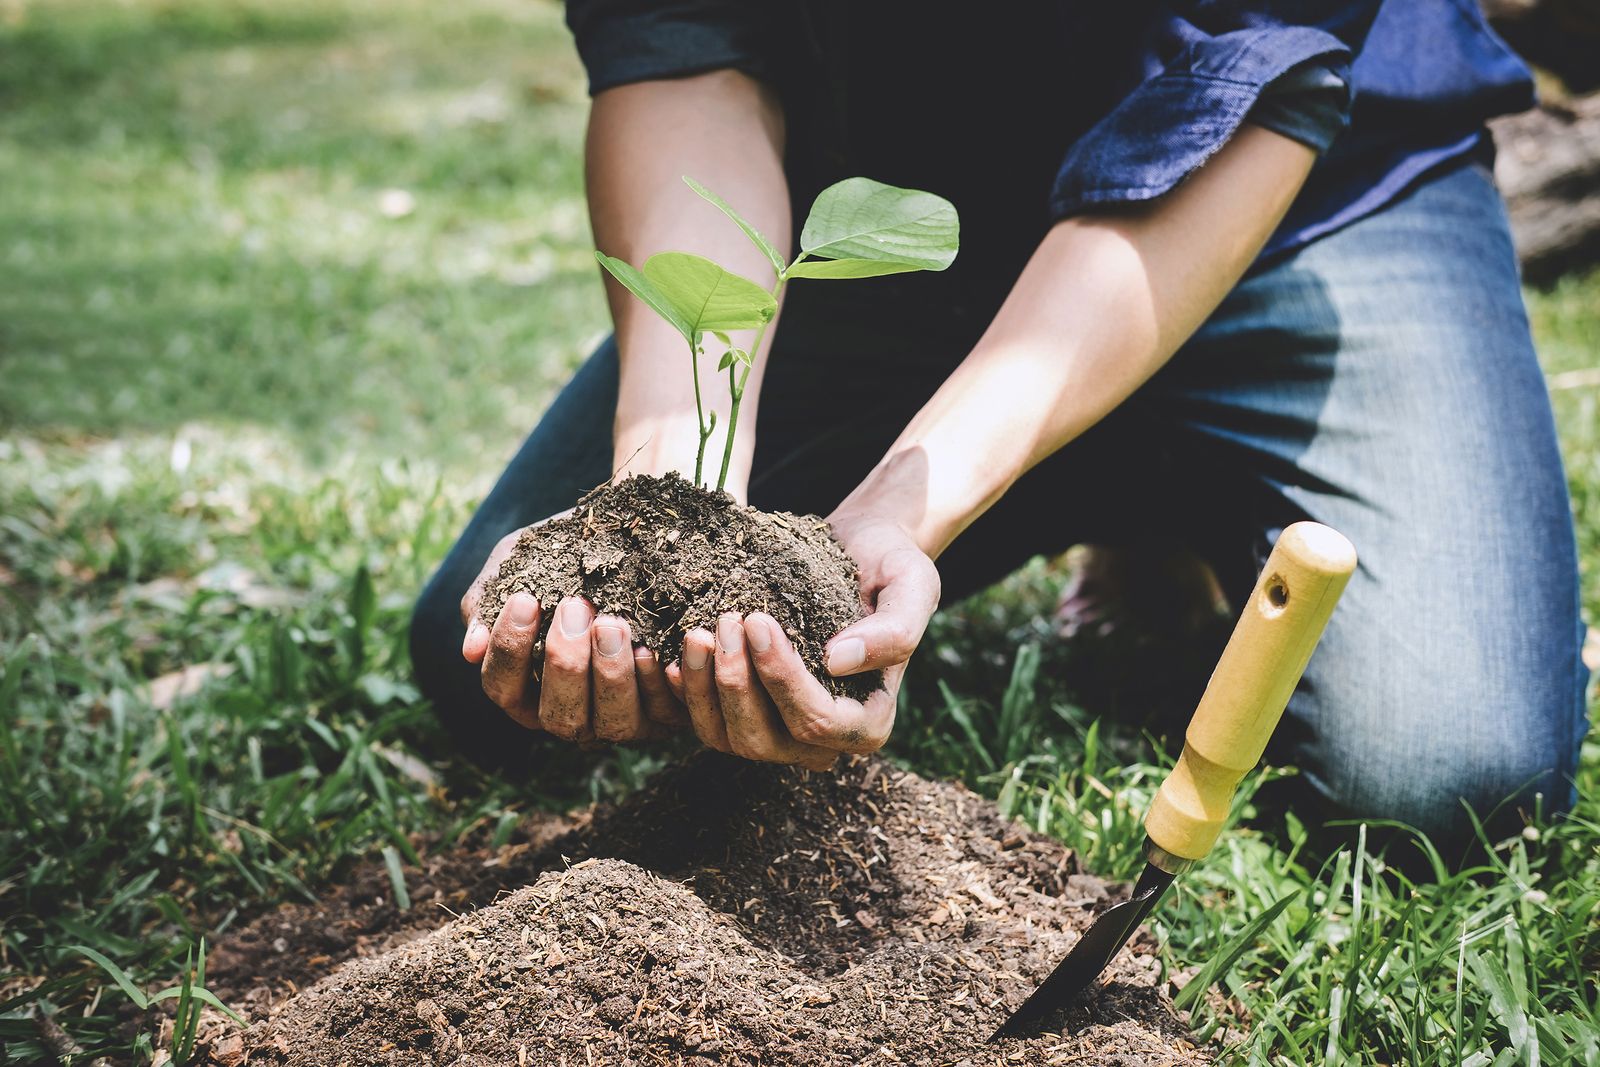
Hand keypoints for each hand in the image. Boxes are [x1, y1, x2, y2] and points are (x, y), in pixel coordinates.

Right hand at [458, 520, 687, 741]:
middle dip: (565, 662)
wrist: (633, 538)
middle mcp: (570, 715)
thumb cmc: (563, 556)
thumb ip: (489, 602)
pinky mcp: (665, 714)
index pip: (503, 687)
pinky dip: (658, 682)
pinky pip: (663, 712)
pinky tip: (653, 646)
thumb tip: (471, 650)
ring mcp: (618, 720)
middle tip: (575, 605)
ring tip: (612, 622)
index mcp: (526, 690)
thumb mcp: (520, 565)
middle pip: (558, 716)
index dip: (510, 650)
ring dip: (611, 674)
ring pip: (611, 723)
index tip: (525, 599)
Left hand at [664, 509, 939, 768]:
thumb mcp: (912, 584)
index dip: (783, 680)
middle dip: (737, 685)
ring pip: (728, 739)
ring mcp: (780, 729)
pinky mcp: (747, 708)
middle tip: (723, 622)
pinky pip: (707, 721)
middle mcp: (824, 738)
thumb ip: (893, 630)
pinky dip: (686, 693)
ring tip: (696, 632)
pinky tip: (674, 655)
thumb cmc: (892, 564)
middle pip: (766, 742)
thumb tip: (838, 662)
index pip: (818, 724)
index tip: (758, 620)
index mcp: (869, 721)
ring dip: (705, 689)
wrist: (858, 547)